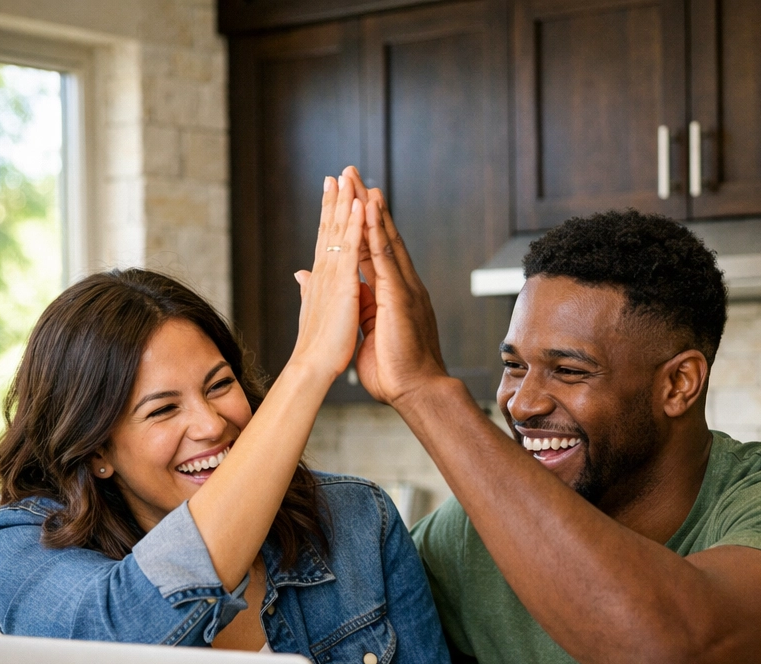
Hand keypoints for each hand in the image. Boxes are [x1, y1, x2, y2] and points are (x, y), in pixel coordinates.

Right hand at [290, 174, 365, 382]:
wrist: (317, 369)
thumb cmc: (320, 347)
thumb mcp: (317, 311)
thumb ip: (311, 288)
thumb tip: (302, 273)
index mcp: (328, 282)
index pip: (330, 242)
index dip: (331, 217)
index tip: (333, 193)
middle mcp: (328, 275)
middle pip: (332, 230)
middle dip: (335, 201)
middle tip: (337, 173)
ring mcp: (335, 278)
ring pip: (340, 233)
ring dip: (343, 203)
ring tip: (346, 176)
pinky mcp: (344, 287)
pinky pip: (352, 250)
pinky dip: (354, 226)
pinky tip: (357, 205)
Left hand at [340, 168, 446, 407]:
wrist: (415, 390)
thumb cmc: (395, 370)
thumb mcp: (369, 333)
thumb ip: (359, 311)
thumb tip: (346, 299)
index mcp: (392, 295)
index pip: (374, 253)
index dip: (362, 226)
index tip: (350, 201)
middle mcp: (401, 285)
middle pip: (381, 236)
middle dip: (367, 206)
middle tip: (353, 175)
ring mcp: (403, 287)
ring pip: (385, 238)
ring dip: (371, 208)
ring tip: (358, 179)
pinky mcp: (400, 295)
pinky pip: (386, 256)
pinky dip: (377, 230)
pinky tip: (369, 208)